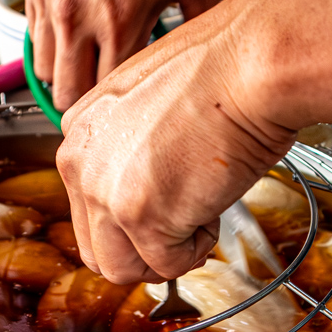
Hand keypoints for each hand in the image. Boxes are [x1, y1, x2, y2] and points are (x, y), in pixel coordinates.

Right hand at [23, 0, 222, 111]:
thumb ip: (205, 13)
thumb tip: (212, 40)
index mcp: (121, 22)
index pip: (108, 95)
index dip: (118, 107)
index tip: (126, 108)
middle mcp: (78, 19)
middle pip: (67, 95)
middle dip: (84, 102)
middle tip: (100, 97)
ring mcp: (50, 2)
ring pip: (44, 70)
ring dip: (63, 73)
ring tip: (85, 64)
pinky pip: (31, 35)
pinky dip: (49, 41)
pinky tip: (71, 30)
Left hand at [56, 0, 297, 284]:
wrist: (252, 63)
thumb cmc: (223, 69)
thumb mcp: (152, 100)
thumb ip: (131, 148)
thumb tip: (147, 187)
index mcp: (79, 131)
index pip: (87, 207)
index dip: (131, 218)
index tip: (165, 205)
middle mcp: (80, 163)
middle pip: (95, 247)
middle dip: (141, 249)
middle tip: (181, 226)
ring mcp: (106, 193)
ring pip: (120, 269)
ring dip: (163, 257)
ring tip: (198, 219)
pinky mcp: (141, 218)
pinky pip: (168, 267)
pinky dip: (197, 250)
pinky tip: (213, 212)